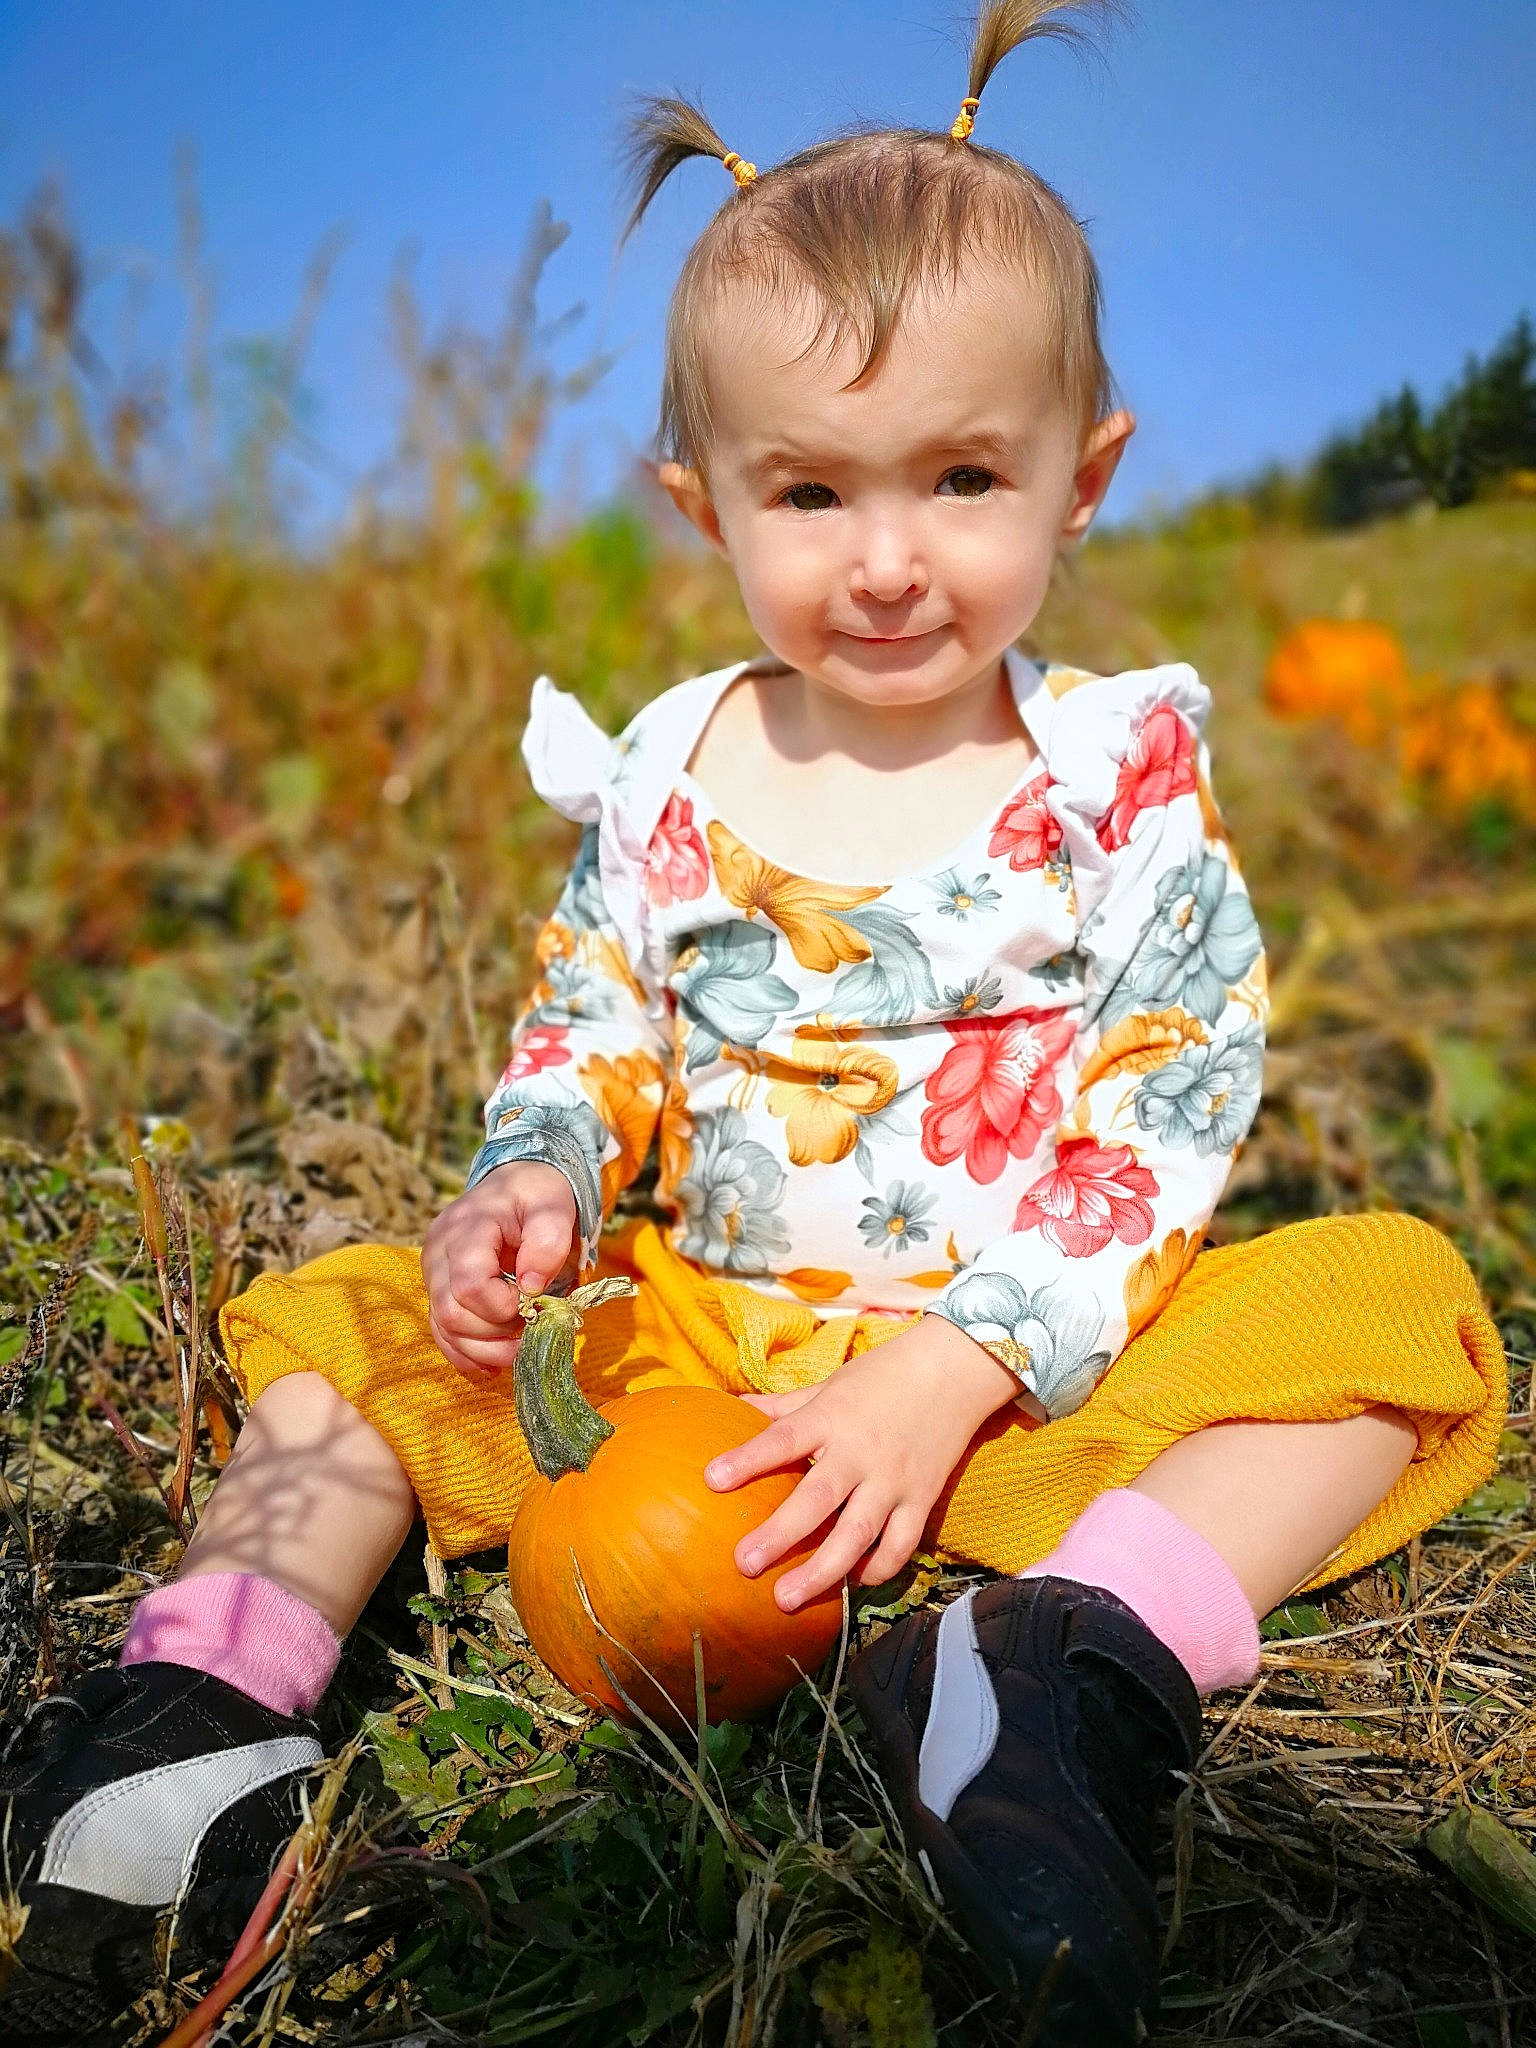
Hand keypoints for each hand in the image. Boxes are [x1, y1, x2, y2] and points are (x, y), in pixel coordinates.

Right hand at [421, 1162, 578, 1381]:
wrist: (516, 1183)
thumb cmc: (536, 1195)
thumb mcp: (553, 1208)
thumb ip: (547, 1244)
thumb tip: (531, 1290)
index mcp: (464, 1228)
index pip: (469, 1285)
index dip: (503, 1306)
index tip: (534, 1300)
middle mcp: (438, 1252)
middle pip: (451, 1313)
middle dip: (495, 1333)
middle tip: (531, 1325)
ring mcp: (432, 1273)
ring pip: (444, 1329)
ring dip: (484, 1349)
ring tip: (519, 1344)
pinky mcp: (437, 1289)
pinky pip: (442, 1332)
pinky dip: (468, 1352)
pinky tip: (495, 1359)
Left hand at [702, 1315, 1025, 1610]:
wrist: (955, 1370)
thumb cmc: (884, 1375)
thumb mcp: (830, 1384)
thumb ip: (783, 1405)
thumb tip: (733, 1407)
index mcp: (832, 1417)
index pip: (784, 1439)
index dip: (748, 1459)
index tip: (712, 1479)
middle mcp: (861, 1452)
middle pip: (818, 1498)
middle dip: (780, 1534)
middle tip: (745, 1564)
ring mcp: (894, 1479)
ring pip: (859, 1532)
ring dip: (823, 1570)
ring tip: (786, 1598)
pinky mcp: (922, 1498)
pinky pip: (901, 1544)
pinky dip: (878, 1569)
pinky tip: (852, 1583)